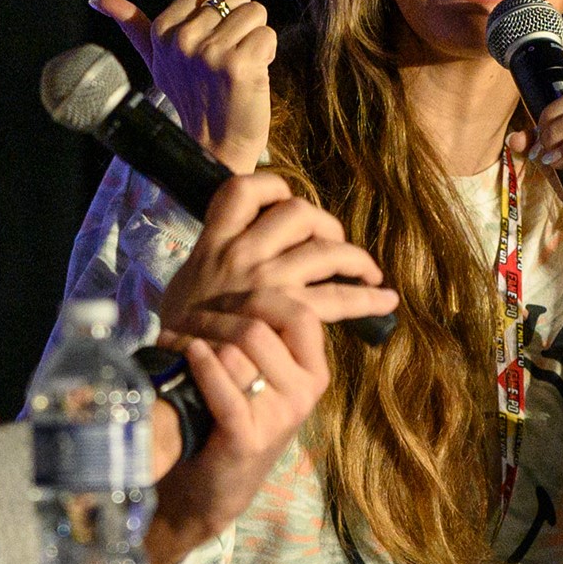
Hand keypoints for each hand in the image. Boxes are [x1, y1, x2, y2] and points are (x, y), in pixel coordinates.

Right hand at [90, 0, 274, 173]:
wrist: (214, 145)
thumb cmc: (190, 97)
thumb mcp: (156, 59)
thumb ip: (132, 25)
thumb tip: (98, 0)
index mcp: (162, 30)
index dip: (220, 7)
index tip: (211, 37)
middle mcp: (182, 39)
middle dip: (241, 21)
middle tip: (227, 55)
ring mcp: (210, 53)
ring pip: (256, 11)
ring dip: (255, 37)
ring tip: (239, 65)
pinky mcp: (239, 65)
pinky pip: (268, 34)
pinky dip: (267, 53)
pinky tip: (251, 74)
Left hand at [145, 288, 336, 563]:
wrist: (213, 486)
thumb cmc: (235, 412)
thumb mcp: (265, 371)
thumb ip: (269, 329)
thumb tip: (257, 269)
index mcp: (313, 369)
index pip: (299, 311)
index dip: (260, 295)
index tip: (232, 298)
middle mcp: (303, 392)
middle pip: (258, 326)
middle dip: (217, 315)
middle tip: (192, 319)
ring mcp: (277, 417)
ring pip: (236, 350)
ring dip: (198, 337)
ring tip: (178, 339)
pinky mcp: (247, 439)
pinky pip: (223, 387)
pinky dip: (199, 363)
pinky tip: (186, 354)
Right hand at [159, 173, 396, 332]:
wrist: (177, 375)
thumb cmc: (180, 334)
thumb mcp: (185, 282)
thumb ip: (212, 259)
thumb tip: (233, 248)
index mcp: (215, 242)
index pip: (243, 190)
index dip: (271, 188)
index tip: (283, 202)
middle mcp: (242, 253)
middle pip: (298, 213)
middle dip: (325, 224)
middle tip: (331, 243)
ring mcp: (266, 281)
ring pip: (326, 250)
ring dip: (356, 259)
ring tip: (368, 272)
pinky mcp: (287, 312)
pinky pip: (338, 297)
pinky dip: (368, 298)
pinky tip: (385, 300)